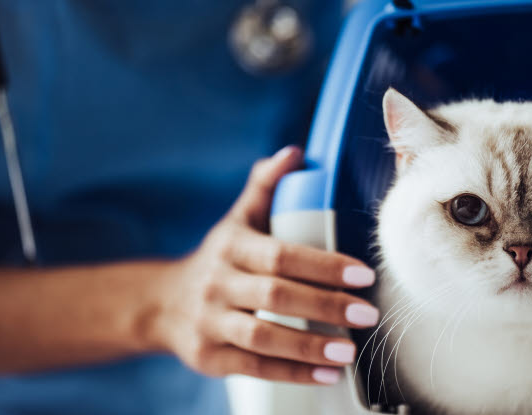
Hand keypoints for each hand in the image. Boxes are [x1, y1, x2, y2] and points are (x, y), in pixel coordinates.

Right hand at [152, 146, 377, 384]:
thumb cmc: (219, 258)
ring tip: (349, 351)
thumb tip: (295, 152)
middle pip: (275, 296)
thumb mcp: (237, 219)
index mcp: (232, 246)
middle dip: (325, 305)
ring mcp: (211, 323)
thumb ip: (265, 186)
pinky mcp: (209, 358)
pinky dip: (293, 373)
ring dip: (309, 346)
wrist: (162, 304)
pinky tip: (328, 374)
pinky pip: (254, 368)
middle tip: (368, 315)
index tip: (363, 274)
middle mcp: (218, 284)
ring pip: (262, 337)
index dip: (323, 265)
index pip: (281, 254)